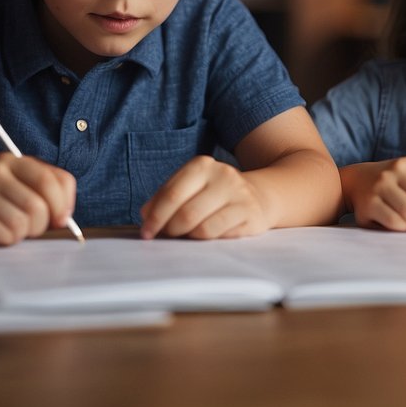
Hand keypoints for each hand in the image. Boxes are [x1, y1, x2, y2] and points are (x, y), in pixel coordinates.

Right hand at [0, 152, 76, 245]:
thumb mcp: (11, 181)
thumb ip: (40, 189)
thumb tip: (65, 217)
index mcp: (13, 160)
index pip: (54, 179)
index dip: (64, 203)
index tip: (62, 218)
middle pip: (40, 205)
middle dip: (43, 223)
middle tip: (34, 227)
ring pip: (26, 222)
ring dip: (24, 233)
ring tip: (11, 227)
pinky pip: (7, 235)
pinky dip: (7, 239)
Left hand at [139, 154, 268, 239]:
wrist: (259, 195)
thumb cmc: (214, 194)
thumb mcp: (191, 187)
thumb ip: (166, 197)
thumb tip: (146, 215)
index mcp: (201, 165)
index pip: (171, 194)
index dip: (155, 217)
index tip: (146, 232)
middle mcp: (222, 176)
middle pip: (185, 213)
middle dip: (169, 230)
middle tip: (164, 237)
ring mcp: (239, 195)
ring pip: (202, 228)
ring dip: (187, 238)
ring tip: (184, 236)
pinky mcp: (250, 215)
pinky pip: (219, 235)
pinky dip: (205, 241)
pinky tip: (203, 238)